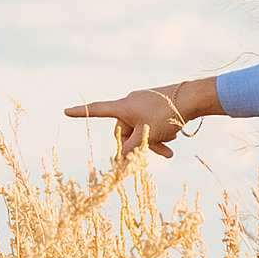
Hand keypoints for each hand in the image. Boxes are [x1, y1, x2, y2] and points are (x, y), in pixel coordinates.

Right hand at [63, 78, 218, 161]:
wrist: (192, 99)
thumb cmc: (166, 116)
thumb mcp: (146, 136)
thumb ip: (130, 149)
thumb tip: (121, 158)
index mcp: (123, 106)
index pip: (97, 110)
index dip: (81, 113)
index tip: (65, 111)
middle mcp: (131, 103)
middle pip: (125, 130)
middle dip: (138, 144)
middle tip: (156, 153)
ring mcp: (144, 103)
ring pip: (141, 129)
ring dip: (152, 141)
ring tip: (169, 148)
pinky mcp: (157, 105)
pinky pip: (151, 123)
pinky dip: (159, 133)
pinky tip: (174, 137)